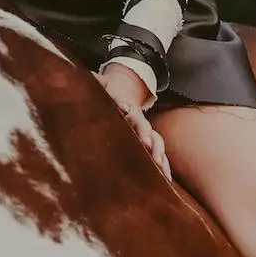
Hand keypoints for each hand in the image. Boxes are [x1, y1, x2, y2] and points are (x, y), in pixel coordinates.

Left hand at [97, 62, 169, 180]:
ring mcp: (145, 132)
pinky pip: (158, 156)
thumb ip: (96, 81)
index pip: (130, 110)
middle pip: (146, 129)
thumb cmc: (108, 91)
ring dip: (160, 157)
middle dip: (148, 138)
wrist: (123, 90)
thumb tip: (89, 75)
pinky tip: (166, 182)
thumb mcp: (101, 83)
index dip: (128, 112)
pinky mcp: (148, 143)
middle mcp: (139, 120)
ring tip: (163, 173)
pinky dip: (163, 167)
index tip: (126, 113)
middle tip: (149, 147)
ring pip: (157, 144)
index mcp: (127, 107)